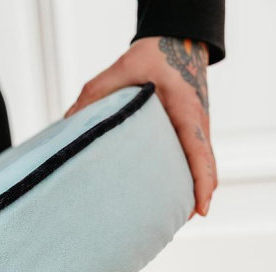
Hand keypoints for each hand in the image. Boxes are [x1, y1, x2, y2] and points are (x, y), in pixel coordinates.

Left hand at [65, 37, 216, 217]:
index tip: (201, 210)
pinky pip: (196, 163)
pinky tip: (168, 199)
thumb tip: (68, 122)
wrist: (178, 45)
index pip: (200, 152)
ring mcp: (198, 132)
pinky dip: (190, 181)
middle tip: (175, 224)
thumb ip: (95, 93)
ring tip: (169, 219)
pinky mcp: (191, 136)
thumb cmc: (152, 57)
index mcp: (186, 111)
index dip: (202, 183)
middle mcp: (198, 125)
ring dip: (194, 193)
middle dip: (197, 198)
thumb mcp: (122, 67)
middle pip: (207, 169)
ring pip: (204, 169)